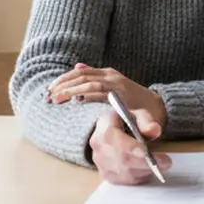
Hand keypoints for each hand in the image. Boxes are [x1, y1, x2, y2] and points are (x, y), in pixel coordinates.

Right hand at [49, 63, 167, 126]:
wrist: (155, 102)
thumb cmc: (148, 114)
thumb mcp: (150, 122)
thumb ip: (150, 127)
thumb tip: (154, 131)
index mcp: (119, 89)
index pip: (95, 88)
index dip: (78, 92)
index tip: (62, 99)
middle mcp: (112, 78)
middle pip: (85, 79)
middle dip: (66, 87)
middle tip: (50, 98)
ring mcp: (109, 74)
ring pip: (83, 73)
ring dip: (65, 81)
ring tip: (49, 92)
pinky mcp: (106, 74)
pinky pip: (86, 71)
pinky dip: (71, 76)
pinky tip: (58, 82)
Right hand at [89, 108, 171, 184]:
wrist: (114, 132)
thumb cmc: (127, 123)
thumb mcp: (137, 115)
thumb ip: (146, 120)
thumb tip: (153, 130)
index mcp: (104, 126)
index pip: (112, 137)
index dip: (129, 146)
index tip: (145, 151)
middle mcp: (98, 147)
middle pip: (122, 159)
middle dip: (145, 162)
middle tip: (166, 162)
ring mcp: (101, 163)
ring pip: (126, 172)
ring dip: (146, 170)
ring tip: (161, 164)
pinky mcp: (107, 176)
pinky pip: (126, 180)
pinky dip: (141, 176)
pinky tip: (149, 169)